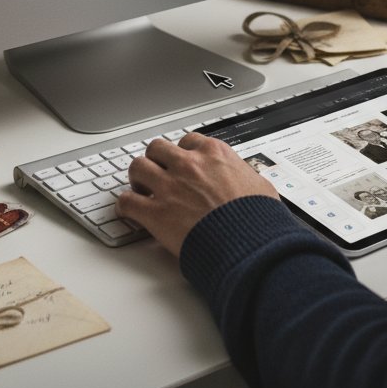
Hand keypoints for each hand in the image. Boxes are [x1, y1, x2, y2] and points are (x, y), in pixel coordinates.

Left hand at [117, 133, 279, 256]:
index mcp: (214, 154)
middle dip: (156, 161)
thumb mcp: (261, 187)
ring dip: (137, 178)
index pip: (188, 141)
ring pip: (137, 167)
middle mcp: (188, 165)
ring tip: (140, 190)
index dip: (183, 154)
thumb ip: (249, 178)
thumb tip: (254, 184)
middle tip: (158, 174)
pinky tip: (129, 211)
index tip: (182, 164)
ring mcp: (170, 187)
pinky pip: (127, 201)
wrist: (249, 245)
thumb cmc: (258, 220)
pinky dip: (125, 206)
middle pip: (157, 148)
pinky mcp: (156, 213)